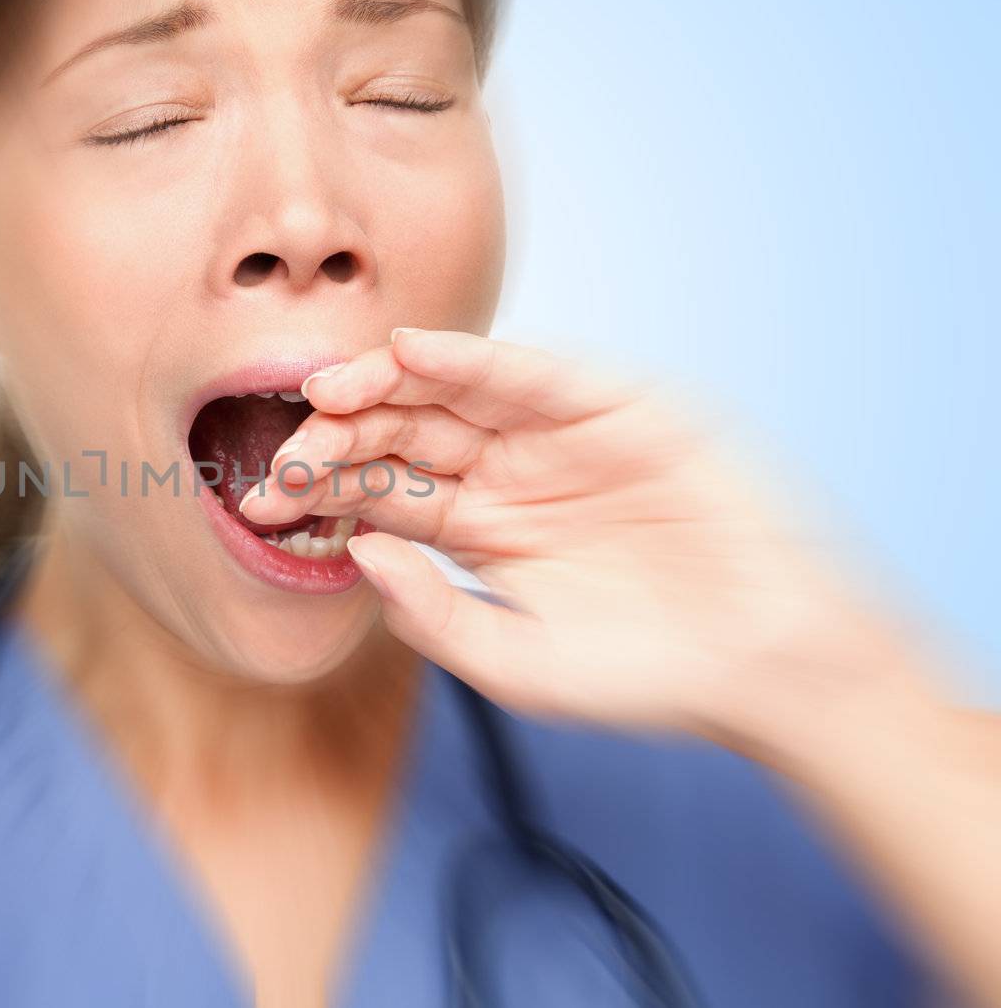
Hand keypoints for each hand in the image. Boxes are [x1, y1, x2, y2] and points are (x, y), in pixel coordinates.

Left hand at [240, 328, 924, 757]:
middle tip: (286, 447)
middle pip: (402, 435)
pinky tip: (408, 352)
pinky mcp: (612, 403)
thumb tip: (358, 551)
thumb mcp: (515, 663)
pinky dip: (466, 357)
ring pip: (451, 393)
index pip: (382, 493)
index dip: (322, 493)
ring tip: (325, 388)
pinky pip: (525, 372)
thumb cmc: (642, 674)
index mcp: (477, 529)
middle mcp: (508, 472)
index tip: (259, 503)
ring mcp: (556, 434)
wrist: (767, 661)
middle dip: (339, 435)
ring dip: (385, 384)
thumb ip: (431, 612)